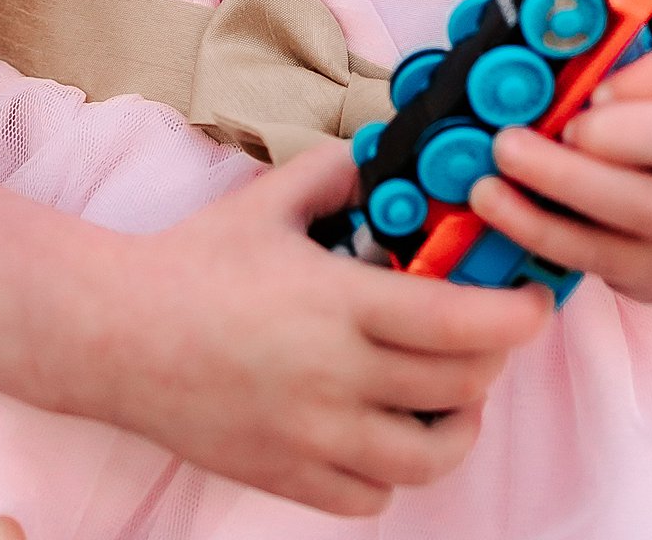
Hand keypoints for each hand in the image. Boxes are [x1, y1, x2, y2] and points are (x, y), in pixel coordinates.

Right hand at [90, 141, 550, 518]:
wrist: (117, 334)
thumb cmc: (193, 263)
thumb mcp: (267, 201)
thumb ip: (334, 172)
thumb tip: (382, 156)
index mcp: (338, 304)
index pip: (459, 322)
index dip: (515, 316)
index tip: (534, 302)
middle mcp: (336, 379)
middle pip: (460, 389)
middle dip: (493, 361)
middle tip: (489, 335)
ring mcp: (314, 438)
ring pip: (428, 458)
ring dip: (457, 425)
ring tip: (450, 393)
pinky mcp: (289, 476)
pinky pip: (373, 496)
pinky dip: (394, 470)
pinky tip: (385, 430)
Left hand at [469, 33, 651, 306]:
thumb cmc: (646, 114)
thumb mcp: (633, 62)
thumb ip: (575, 17)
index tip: (602, 79)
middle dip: (620, 131)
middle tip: (558, 121)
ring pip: (646, 208)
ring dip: (566, 180)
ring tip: (503, 152)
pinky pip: (603, 254)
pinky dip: (541, 227)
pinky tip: (493, 201)